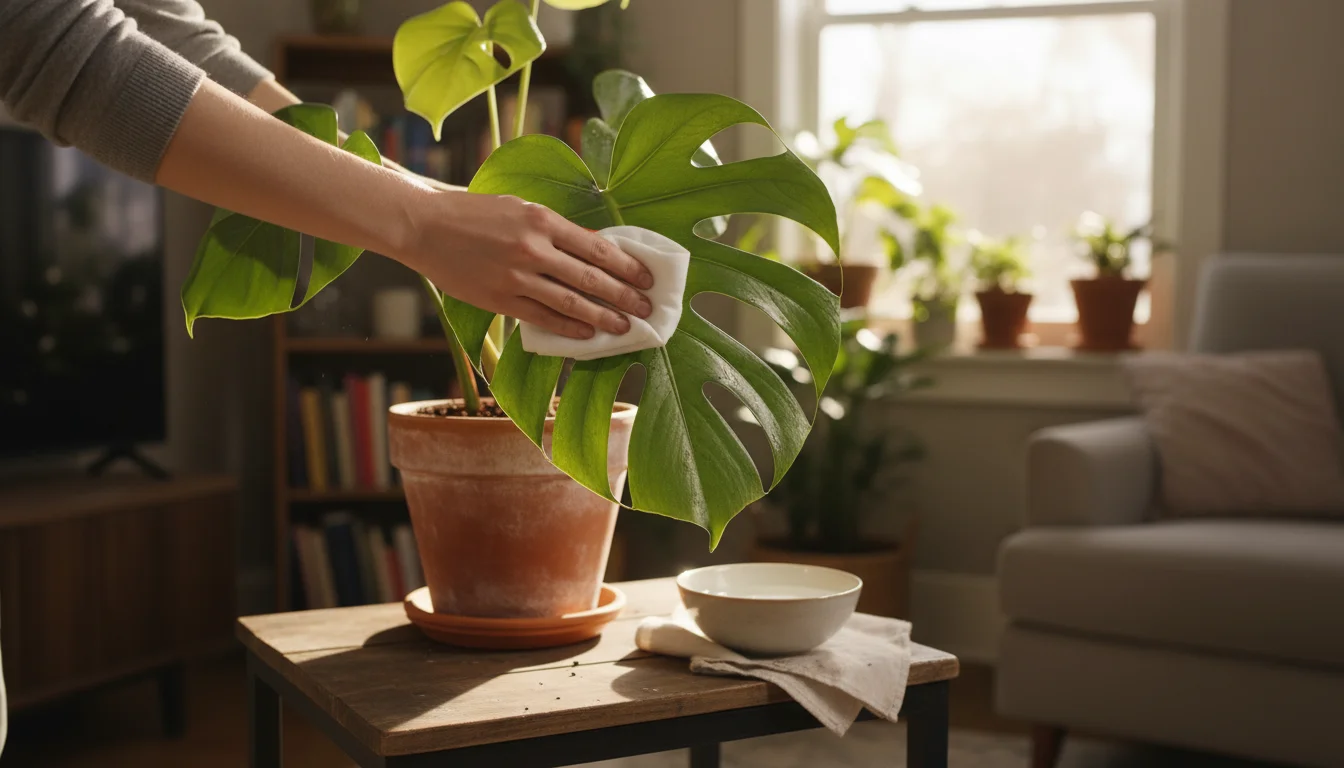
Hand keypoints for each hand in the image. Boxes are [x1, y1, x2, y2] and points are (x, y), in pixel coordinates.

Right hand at [404, 190, 653, 338]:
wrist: (424, 227)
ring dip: (603, 318)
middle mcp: (533, 249)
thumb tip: (591, 248)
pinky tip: (588, 335)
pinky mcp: (500, 300)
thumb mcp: (519, 207)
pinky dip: (569, 328)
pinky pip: (543, 318)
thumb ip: (554, 228)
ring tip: (625, 327)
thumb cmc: (473, 213)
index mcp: (542, 220)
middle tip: (646, 308)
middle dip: (624, 296)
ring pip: (571, 303)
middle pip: (591, 278)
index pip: (597, 247)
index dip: (626, 266)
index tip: (645, 278)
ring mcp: (517, 277)